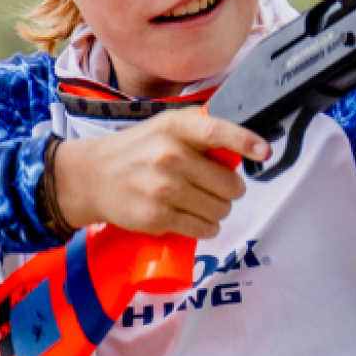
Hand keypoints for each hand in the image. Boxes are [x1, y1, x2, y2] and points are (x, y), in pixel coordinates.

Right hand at [53, 109, 269, 238]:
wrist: (90, 177)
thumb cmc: (138, 150)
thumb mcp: (167, 127)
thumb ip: (203, 131)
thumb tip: (245, 146)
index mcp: (176, 127)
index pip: (217, 131)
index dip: (245, 141)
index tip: (264, 152)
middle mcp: (170, 156)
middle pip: (230, 184)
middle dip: (230, 191)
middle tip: (216, 188)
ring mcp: (163, 188)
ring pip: (220, 209)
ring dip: (218, 210)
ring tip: (201, 203)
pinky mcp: (156, 216)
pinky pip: (202, 228)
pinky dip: (206, 228)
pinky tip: (197, 220)